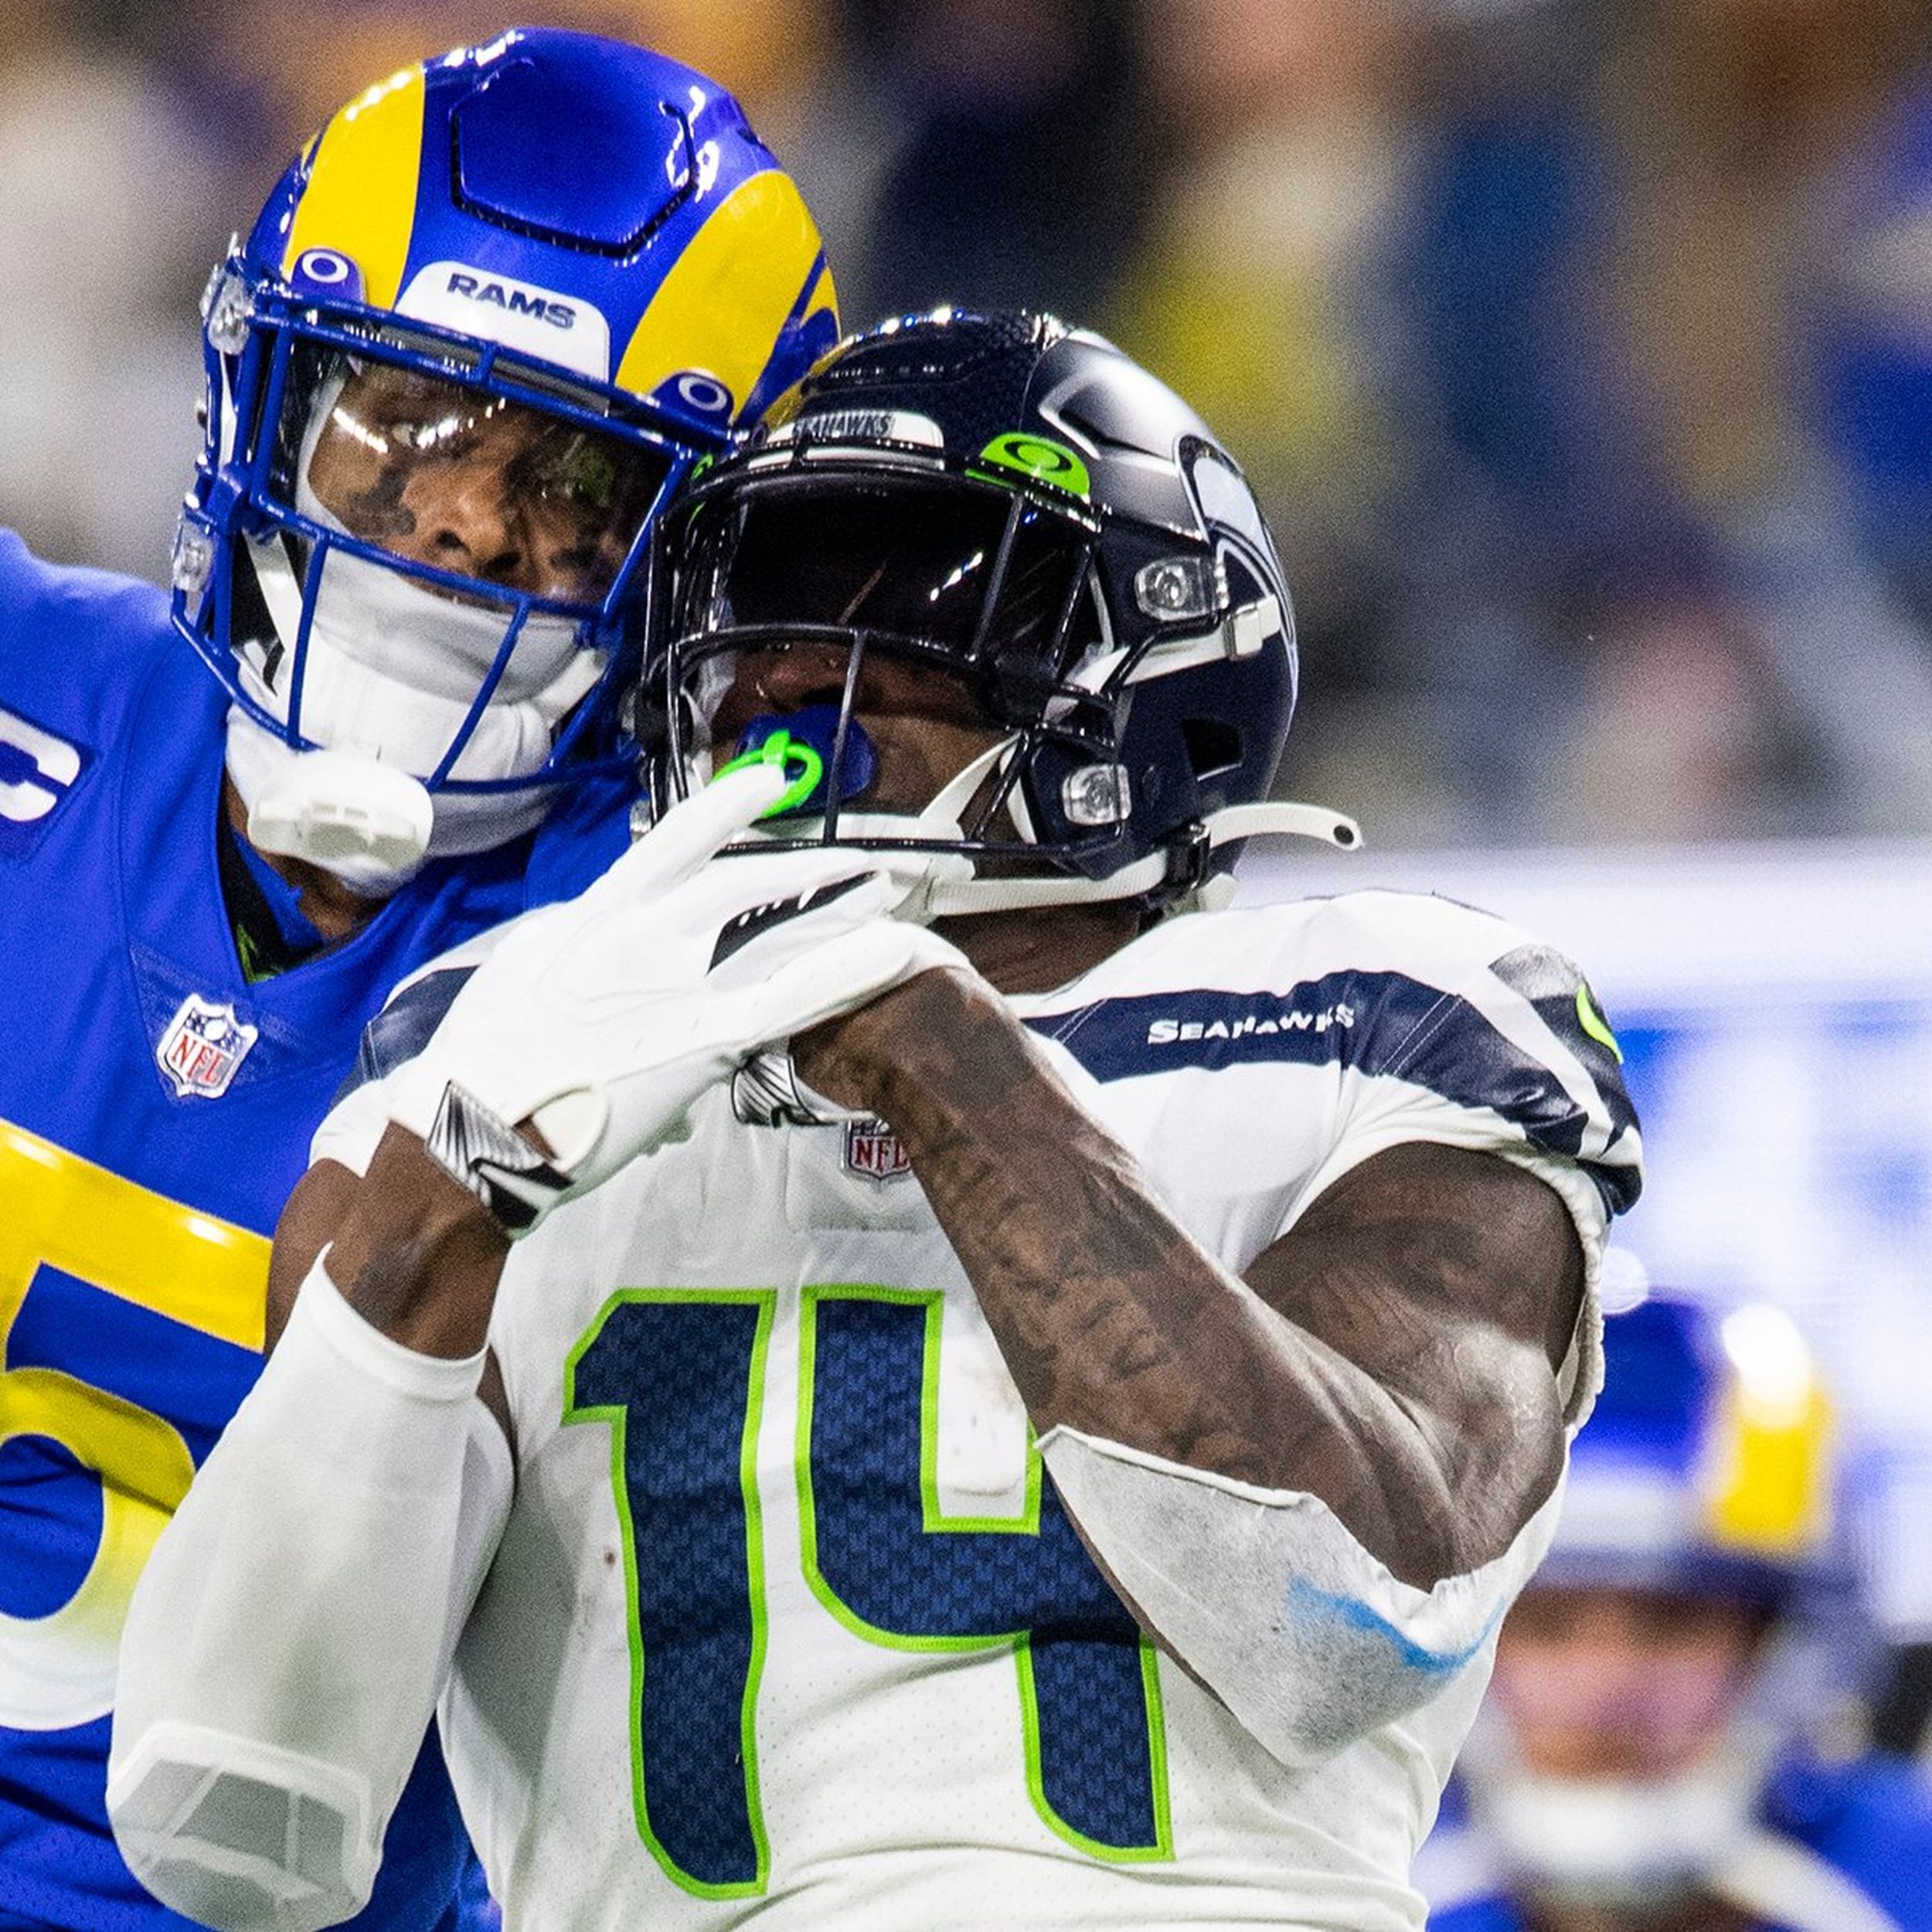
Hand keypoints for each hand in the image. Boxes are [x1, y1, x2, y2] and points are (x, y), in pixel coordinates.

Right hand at [383, 764, 964, 1229]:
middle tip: (859, 858)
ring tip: (890, 890)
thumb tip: (596, 922)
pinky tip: (897, 949)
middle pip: (742, 881)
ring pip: (777, 928)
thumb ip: (571, 938)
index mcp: (596, 914)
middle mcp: (645, 934)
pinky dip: (849, 970)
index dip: (728, 806)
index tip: (772, 783)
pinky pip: (792, 997)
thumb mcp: (520, 970)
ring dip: (840, 905)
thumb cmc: (483, 1062)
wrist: (470, 1129)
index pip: (673, 841)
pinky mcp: (705, 1042)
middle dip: (806, 867)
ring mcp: (679, 986)